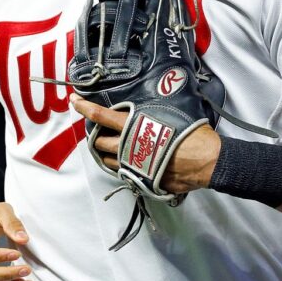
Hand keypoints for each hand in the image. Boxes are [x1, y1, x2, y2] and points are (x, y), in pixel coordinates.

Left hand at [70, 94, 220, 193]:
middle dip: (94, 135)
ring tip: (112, 145)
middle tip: (99, 129)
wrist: (206, 161)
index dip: (85, 107)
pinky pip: (123, 172)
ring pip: (106, 160)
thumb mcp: (170, 115)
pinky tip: (129, 159)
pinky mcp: (141, 179)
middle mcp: (128, 147)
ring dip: (105, 152)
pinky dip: (121, 165)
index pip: (101, 116)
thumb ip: (150, 114)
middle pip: (97, 142)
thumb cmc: (192, 135)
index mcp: (134, 127)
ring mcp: (133, 166)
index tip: (74, 101)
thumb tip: (145, 111)